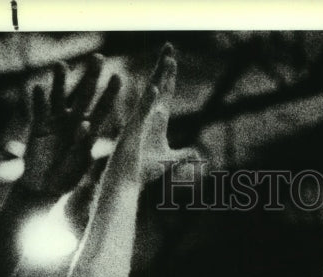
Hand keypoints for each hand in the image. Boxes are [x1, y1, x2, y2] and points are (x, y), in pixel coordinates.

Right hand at [21, 53, 119, 198]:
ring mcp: (55, 121)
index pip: (103, 108)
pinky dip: (38, 100)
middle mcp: (74, 121)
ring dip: (60, 81)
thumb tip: (85, 122)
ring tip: (62, 66)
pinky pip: (38, 109)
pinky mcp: (38, 125)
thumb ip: (82, 144)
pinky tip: (38, 88)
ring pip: (59, 96)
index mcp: (89, 131)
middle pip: (84, 95)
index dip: (110, 93)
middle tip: (99, 58)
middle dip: (91, 77)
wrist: (44, 188)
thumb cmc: (66, 178)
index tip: (119, 77)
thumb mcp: (78, 164)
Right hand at [115, 43, 200, 184]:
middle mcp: (146, 117)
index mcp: (155, 120)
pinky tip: (154, 89)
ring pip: (149, 95)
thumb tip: (195, 152)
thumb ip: (182, 155)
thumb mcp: (168, 160)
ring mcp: (138, 123)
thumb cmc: (143, 171)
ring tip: (167, 61)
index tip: (173, 58)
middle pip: (157, 87)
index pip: (165, 93)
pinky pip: (140, 114)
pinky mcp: (131, 133)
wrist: (127, 182)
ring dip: (158, 78)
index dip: (169, 76)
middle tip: (170, 47)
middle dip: (164, 67)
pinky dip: (147, 102)